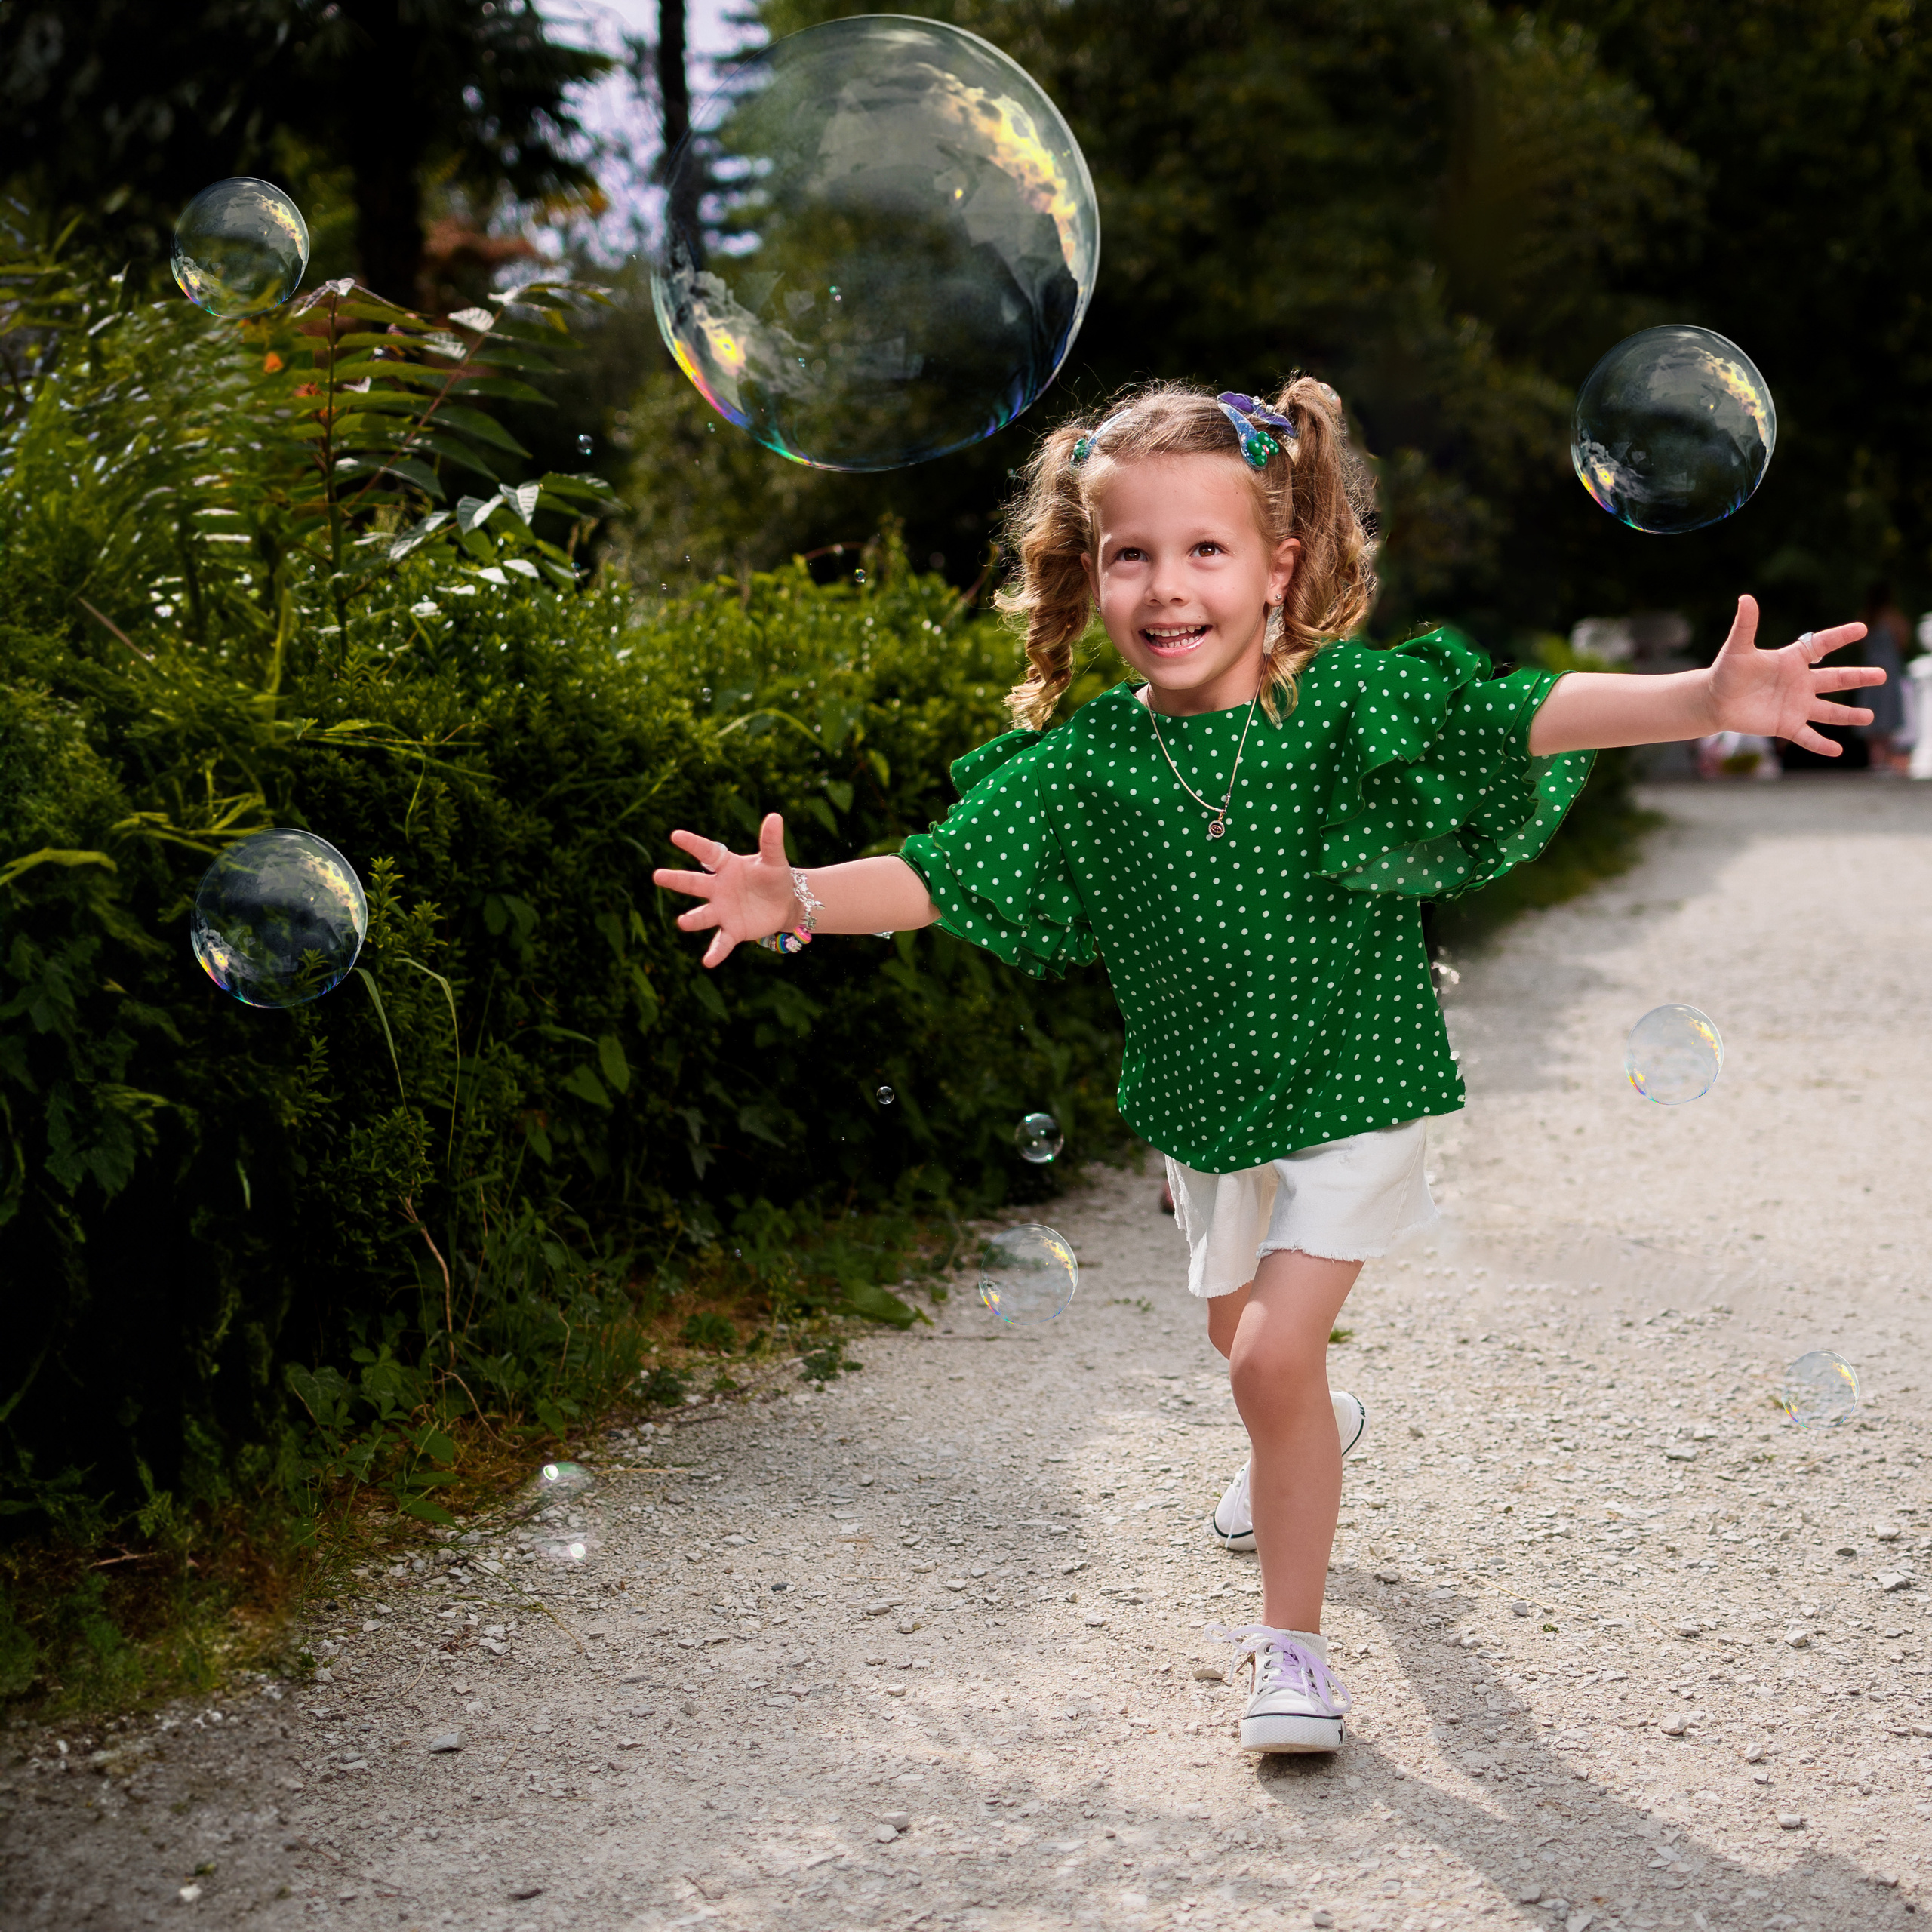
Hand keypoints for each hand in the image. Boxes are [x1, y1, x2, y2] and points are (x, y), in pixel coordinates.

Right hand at [652, 813, 800, 967]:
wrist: (785, 903)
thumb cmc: (775, 877)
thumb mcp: (775, 860)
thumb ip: (771, 841)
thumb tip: (775, 817)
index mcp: (727, 866)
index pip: (707, 853)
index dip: (693, 844)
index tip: (675, 835)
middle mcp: (718, 888)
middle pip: (694, 883)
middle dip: (676, 880)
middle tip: (657, 875)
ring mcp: (723, 910)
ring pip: (703, 915)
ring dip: (693, 919)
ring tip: (682, 922)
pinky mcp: (733, 930)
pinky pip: (721, 942)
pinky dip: (715, 952)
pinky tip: (708, 962)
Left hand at [1707, 595, 1883, 754]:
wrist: (1715, 700)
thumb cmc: (1727, 671)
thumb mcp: (1737, 648)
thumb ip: (1745, 625)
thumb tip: (1745, 598)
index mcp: (1792, 660)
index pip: (1821, 646)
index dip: (1840, 636)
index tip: (1862, 628)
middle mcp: (1800, 682)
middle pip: (1835, 679)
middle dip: (1858, 677)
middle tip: (1882, 675)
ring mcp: (1796, 705)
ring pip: (1828, 711)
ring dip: (1848, 715)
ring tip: (1869, 718)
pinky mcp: (1786, 725)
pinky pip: (1807, 736)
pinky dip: (1821, 744)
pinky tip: (1837, 750)